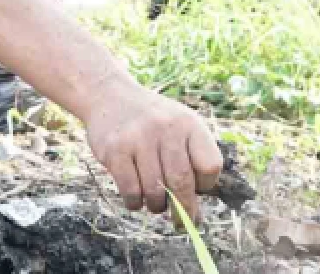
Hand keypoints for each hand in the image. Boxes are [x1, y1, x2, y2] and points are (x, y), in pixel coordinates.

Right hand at [85, 80, 222, 218]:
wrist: (109, 96)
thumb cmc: (151, 120)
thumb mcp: (179, 125)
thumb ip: (192, 158)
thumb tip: (197, 210)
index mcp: (189, 123)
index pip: (210, 166)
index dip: (206, 185)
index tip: (197, 190)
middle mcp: (166, 127)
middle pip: (182, 182)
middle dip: (184, 209)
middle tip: (182, 222)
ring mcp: (139, 138)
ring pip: (155, 191)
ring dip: (156, 206)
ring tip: (154, 203)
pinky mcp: (115, 150)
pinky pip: (131, 191)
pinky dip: (135, 203)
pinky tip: (135, 198)